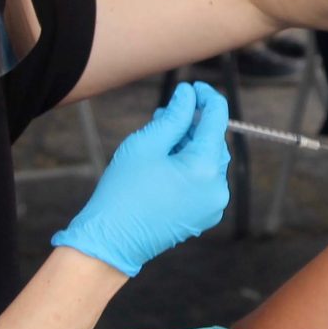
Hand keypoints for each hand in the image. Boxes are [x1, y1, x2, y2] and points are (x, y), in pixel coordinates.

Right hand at [51, 81, 232, 275]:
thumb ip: (173, 116)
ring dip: (189, 145)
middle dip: (192, 124)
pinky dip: (189, 166)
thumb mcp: (146, 144)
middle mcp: (217, 188)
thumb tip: (188, 96)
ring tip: (160, 138)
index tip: (193, 87)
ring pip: (208, 161)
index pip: (216, 120)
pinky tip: (165, 162)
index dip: (206, 98)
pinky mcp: (203, 215)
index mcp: (205, 169)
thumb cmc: (123, 193)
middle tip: (164, 115)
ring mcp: (212, 205)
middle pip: (212, 142)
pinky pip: (203, 181)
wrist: (110, 241)